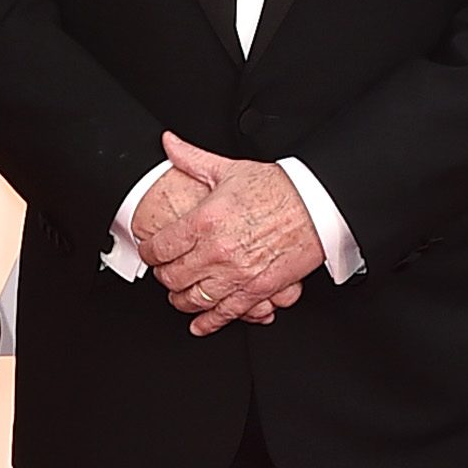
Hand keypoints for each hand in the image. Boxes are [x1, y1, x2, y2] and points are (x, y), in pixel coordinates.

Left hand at [139, 133, 322, 337]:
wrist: (319, 204)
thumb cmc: (279, 188)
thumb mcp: (230, 169)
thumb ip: (192, 159)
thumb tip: (169, 143)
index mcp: (204, 221)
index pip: (159, 248)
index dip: (148, 254)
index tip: (149, 253)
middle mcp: (216, 251)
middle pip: (171, 277)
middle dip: (163, 276)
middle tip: (165, 272)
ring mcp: (236, 274)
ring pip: (193, 299)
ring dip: (181, 299)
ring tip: (180, 294)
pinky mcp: (257, 290)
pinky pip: (224, 313)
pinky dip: (208, 322)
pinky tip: (200, 323)